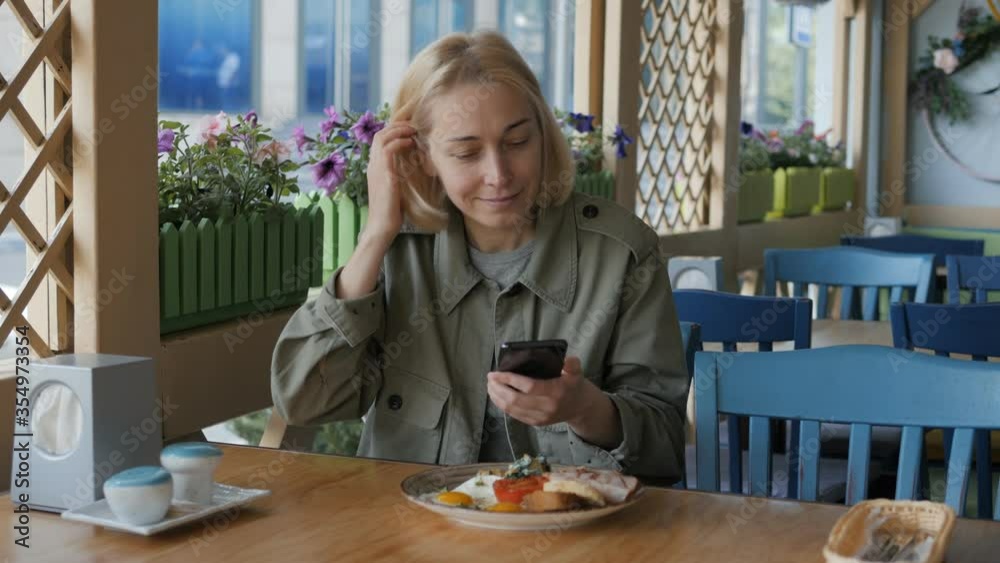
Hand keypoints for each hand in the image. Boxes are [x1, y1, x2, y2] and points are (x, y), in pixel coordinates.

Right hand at [364, 121, 417, 244]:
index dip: (393, 132)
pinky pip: (389, 149)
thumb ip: (398, 175)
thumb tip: (411, 167)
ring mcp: (376, 168)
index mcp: (374, 168)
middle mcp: (372, 165)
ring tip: (413, 130)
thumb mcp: (395, 188)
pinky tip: (411, 143)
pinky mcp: (384, 174)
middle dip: (396, 126)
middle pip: (379, 134)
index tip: (408, 131)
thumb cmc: (391, 212)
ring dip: (399, 130)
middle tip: (412, 126)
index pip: (379, 141)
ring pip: (382, 137)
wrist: (381, 226)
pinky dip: (400, 142)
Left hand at [487, 356, 593, 426]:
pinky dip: (503, 406)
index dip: (510, 380)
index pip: (528, 387)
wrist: (580, 407)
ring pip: (512, 409)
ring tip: (490, 386)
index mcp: (555, 393)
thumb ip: (572, 365)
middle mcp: (547, 408)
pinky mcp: (536, 423)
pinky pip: (515, 415)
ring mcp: (540, 417)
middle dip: (499, 388)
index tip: (496, 373)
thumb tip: (566, 359)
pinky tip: (497, 396)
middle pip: (516, 399)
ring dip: (497, 397)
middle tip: (490, 377)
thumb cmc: (574, 385)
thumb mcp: (577, 372)